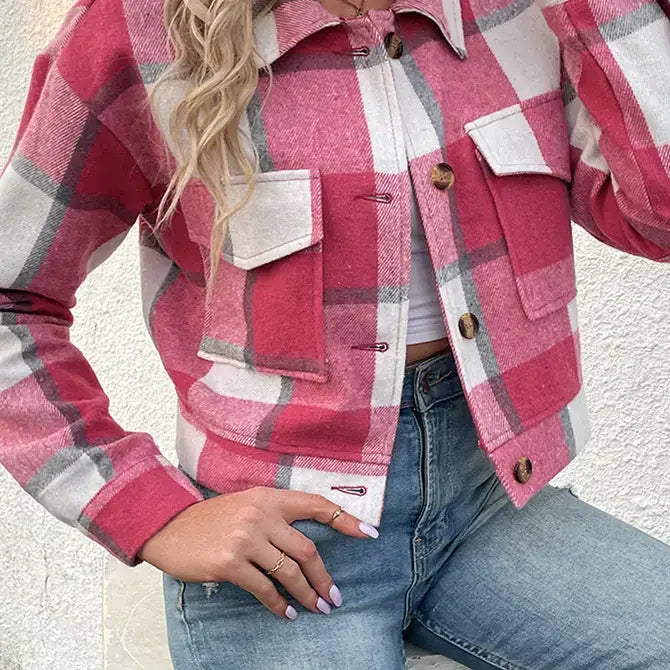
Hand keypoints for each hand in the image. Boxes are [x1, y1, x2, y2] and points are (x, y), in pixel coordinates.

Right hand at [138, 486, 377, 618]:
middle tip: (333, 597)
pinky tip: (286, 613)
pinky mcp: (230, 562)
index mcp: (269, 497)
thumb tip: (305, 546)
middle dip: (324, 577)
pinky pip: (264, 588)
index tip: (369, 533)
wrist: (169, 527)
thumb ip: (274, 517)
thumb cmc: (211, 520)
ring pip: (289, 571)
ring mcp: (245, 538)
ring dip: (306, 594)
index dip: (345, 519)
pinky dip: (278, 604)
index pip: (315, 506)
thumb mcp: (246, 505)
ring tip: (316, 608)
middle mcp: (261, 514)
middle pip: (307, 549)